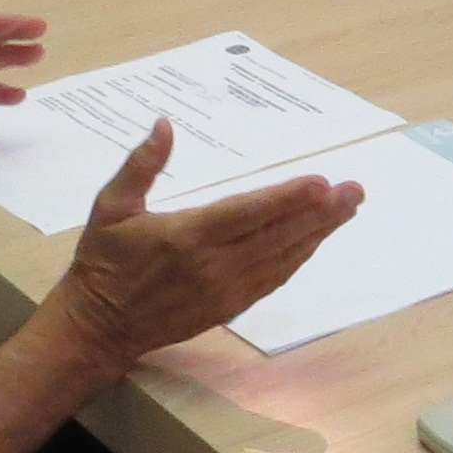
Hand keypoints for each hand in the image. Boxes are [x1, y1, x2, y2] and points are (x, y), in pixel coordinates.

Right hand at [50, 119, 362, 361]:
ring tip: (347, 210)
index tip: (322, 183)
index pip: (249, 213)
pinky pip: (273, 280)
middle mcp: (213, 266)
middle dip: (321, 213)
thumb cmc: (103, 262)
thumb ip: (141, 165)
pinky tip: (314, 241)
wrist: (97, 327)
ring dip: (318, 234)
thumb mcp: (111, 206)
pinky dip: (297, 258)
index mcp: (186, 237)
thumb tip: (165, 124)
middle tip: (355, 191)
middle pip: (278, 236)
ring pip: (283, 259)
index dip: (288, 198)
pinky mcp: (228, 308)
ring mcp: (224, 291)